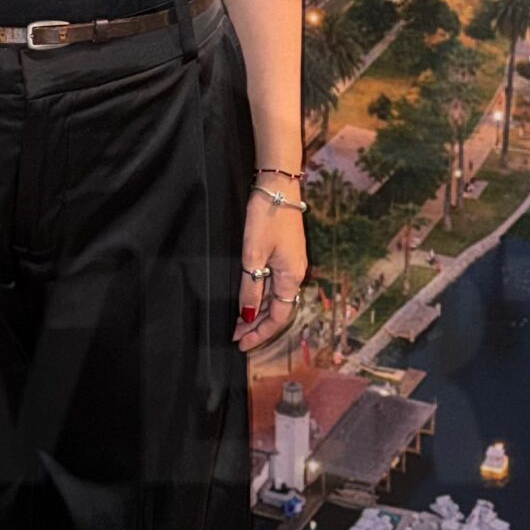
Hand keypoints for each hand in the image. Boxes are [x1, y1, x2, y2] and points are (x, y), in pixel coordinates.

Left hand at [235, 187, 305, 353]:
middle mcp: (295, 274)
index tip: (241, 344)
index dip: (260, 333)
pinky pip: (273, 283)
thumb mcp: (253, 255)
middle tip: (235, 336)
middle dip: (257, 325)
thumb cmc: (267, 218)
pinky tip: (247, 296)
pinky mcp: (285, 253)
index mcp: (291, 277)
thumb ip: (251, 288)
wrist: (278, 186)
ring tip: (237, 321)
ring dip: (257, 311)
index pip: (278, 316)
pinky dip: (260, 295)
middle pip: (278, 309)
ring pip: (275, 297)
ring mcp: (291, 263)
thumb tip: (247, 316)